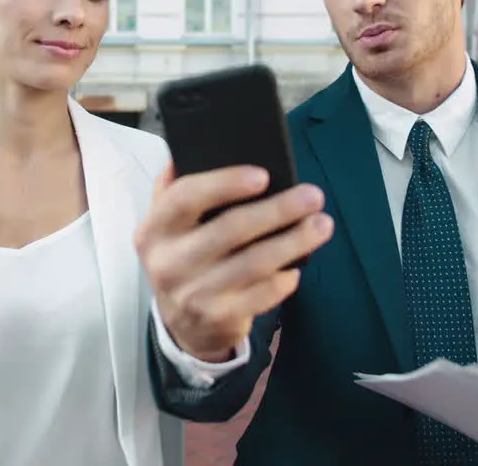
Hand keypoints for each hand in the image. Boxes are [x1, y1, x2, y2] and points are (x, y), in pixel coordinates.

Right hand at [134, 163, 332, 362]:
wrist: (182, 325)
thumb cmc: (184, 257)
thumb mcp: (167, 226)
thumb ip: (174, 190)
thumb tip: (192, 152)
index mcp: (155, 229)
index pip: (186, 198)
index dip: (225, 184)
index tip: (263, 175)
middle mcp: (169, 262)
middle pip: (231, 229)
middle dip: (278, 210)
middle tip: (313, 195)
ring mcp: (194, 293)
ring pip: (254, 263)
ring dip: (294, 241)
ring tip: (322, 224)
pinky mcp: (219, 318)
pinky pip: (263, 294)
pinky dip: (285, 278)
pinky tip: (298, 265)